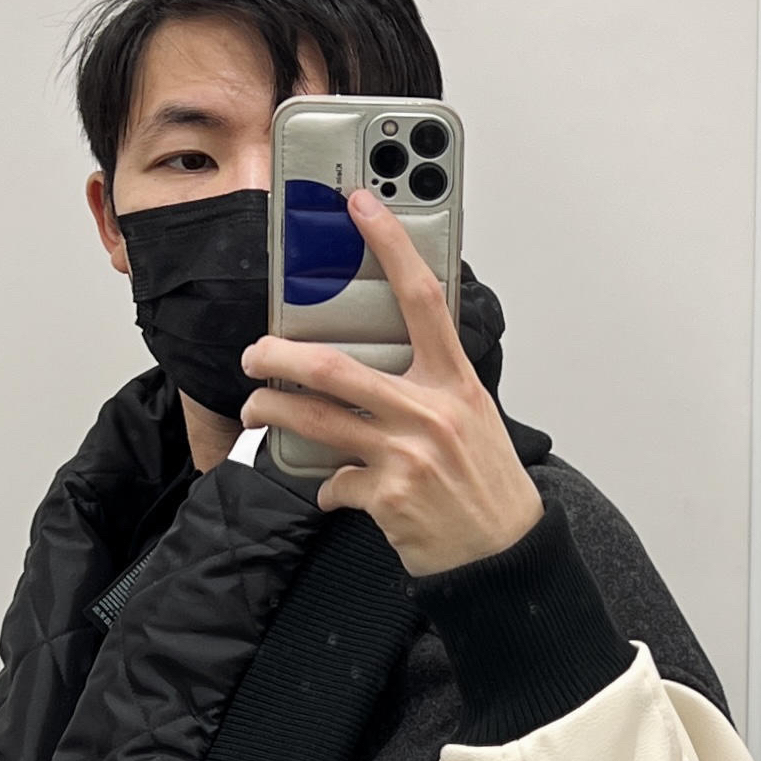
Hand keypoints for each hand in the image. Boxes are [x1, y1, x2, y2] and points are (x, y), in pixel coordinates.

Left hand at [238, 191, 543, 575]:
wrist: (505, 555)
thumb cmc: (488, 485)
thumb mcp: (474, 419)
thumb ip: (431, 387)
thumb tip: (381, 369)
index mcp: (453, 382)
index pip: (421, 298)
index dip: (390, 245)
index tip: (361, 206)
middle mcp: (429, 412)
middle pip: (333, 368)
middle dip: (278, 357)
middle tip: (255, 354)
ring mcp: (405, 455)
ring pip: (314, 420)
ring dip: (272, 412)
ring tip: (256, 410)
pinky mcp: (386, 497)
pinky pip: (332, 482)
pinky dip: (327, 486)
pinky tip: (335, 489)